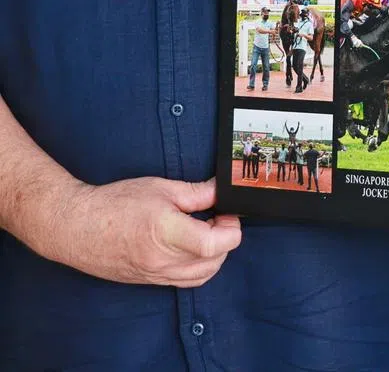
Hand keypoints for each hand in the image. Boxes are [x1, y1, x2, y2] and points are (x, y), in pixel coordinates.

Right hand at [48, 177, 240, 287]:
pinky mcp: (149, 281)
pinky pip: (185, 281)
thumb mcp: (160, 188)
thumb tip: (221, 191)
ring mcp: (155, 274)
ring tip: (204, 230)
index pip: (213, 245)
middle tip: (217, 217)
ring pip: (202, 275)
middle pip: (214, 261)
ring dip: (214, 255)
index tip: (227, 213)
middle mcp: (161, 260)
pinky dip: (198, 267)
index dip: (230, 229)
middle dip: (225, 239)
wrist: (77, 227)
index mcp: (165, 233)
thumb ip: (196, 192)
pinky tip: (191, 246)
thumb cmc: (115, 203)